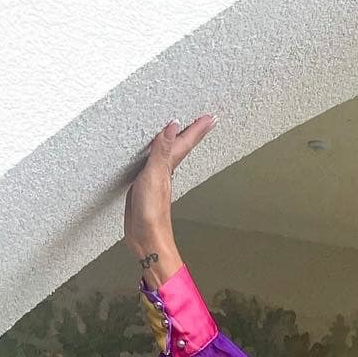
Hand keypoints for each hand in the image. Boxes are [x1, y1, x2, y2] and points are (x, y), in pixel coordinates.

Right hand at [124, 116, 215, 283]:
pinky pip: (154, 164)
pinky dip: (157, 154)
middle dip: (192, 132)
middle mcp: (165, 172)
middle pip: (181, 147)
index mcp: (168, 167)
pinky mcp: (145, 187)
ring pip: (168, 155)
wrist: (146, 240)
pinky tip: (154, 155)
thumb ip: (162, 151)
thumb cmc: (151, 213)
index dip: (198, 128)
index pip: (186, 142)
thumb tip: (174, 125)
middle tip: (204, 120)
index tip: (212, 116)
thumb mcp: (154, 176)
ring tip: (180, 130)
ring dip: (175, 142)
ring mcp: (156, 180)